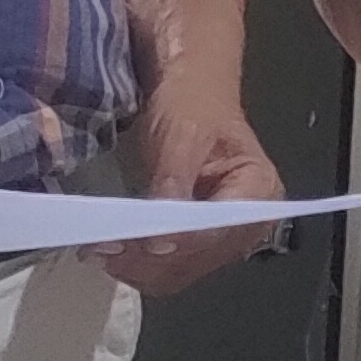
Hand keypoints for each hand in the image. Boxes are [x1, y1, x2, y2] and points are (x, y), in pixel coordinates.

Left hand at [105, 100, 281, 294]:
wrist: (187, 87)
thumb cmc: (192, 101)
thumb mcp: (183, 132)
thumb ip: (174, 185)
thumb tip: (159, 239)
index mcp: (260, 192)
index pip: (220, 231)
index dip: (182, 241)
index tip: (143, 240)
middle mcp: (245, 225)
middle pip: (198, 260)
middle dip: (152, 258)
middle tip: (105, 245)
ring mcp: (218, 239)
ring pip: (178, 272)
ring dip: (138, 266)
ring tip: (100, 248)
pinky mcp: (191, 244)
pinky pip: (164, 268)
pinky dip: (136, 264)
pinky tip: (109, 250)